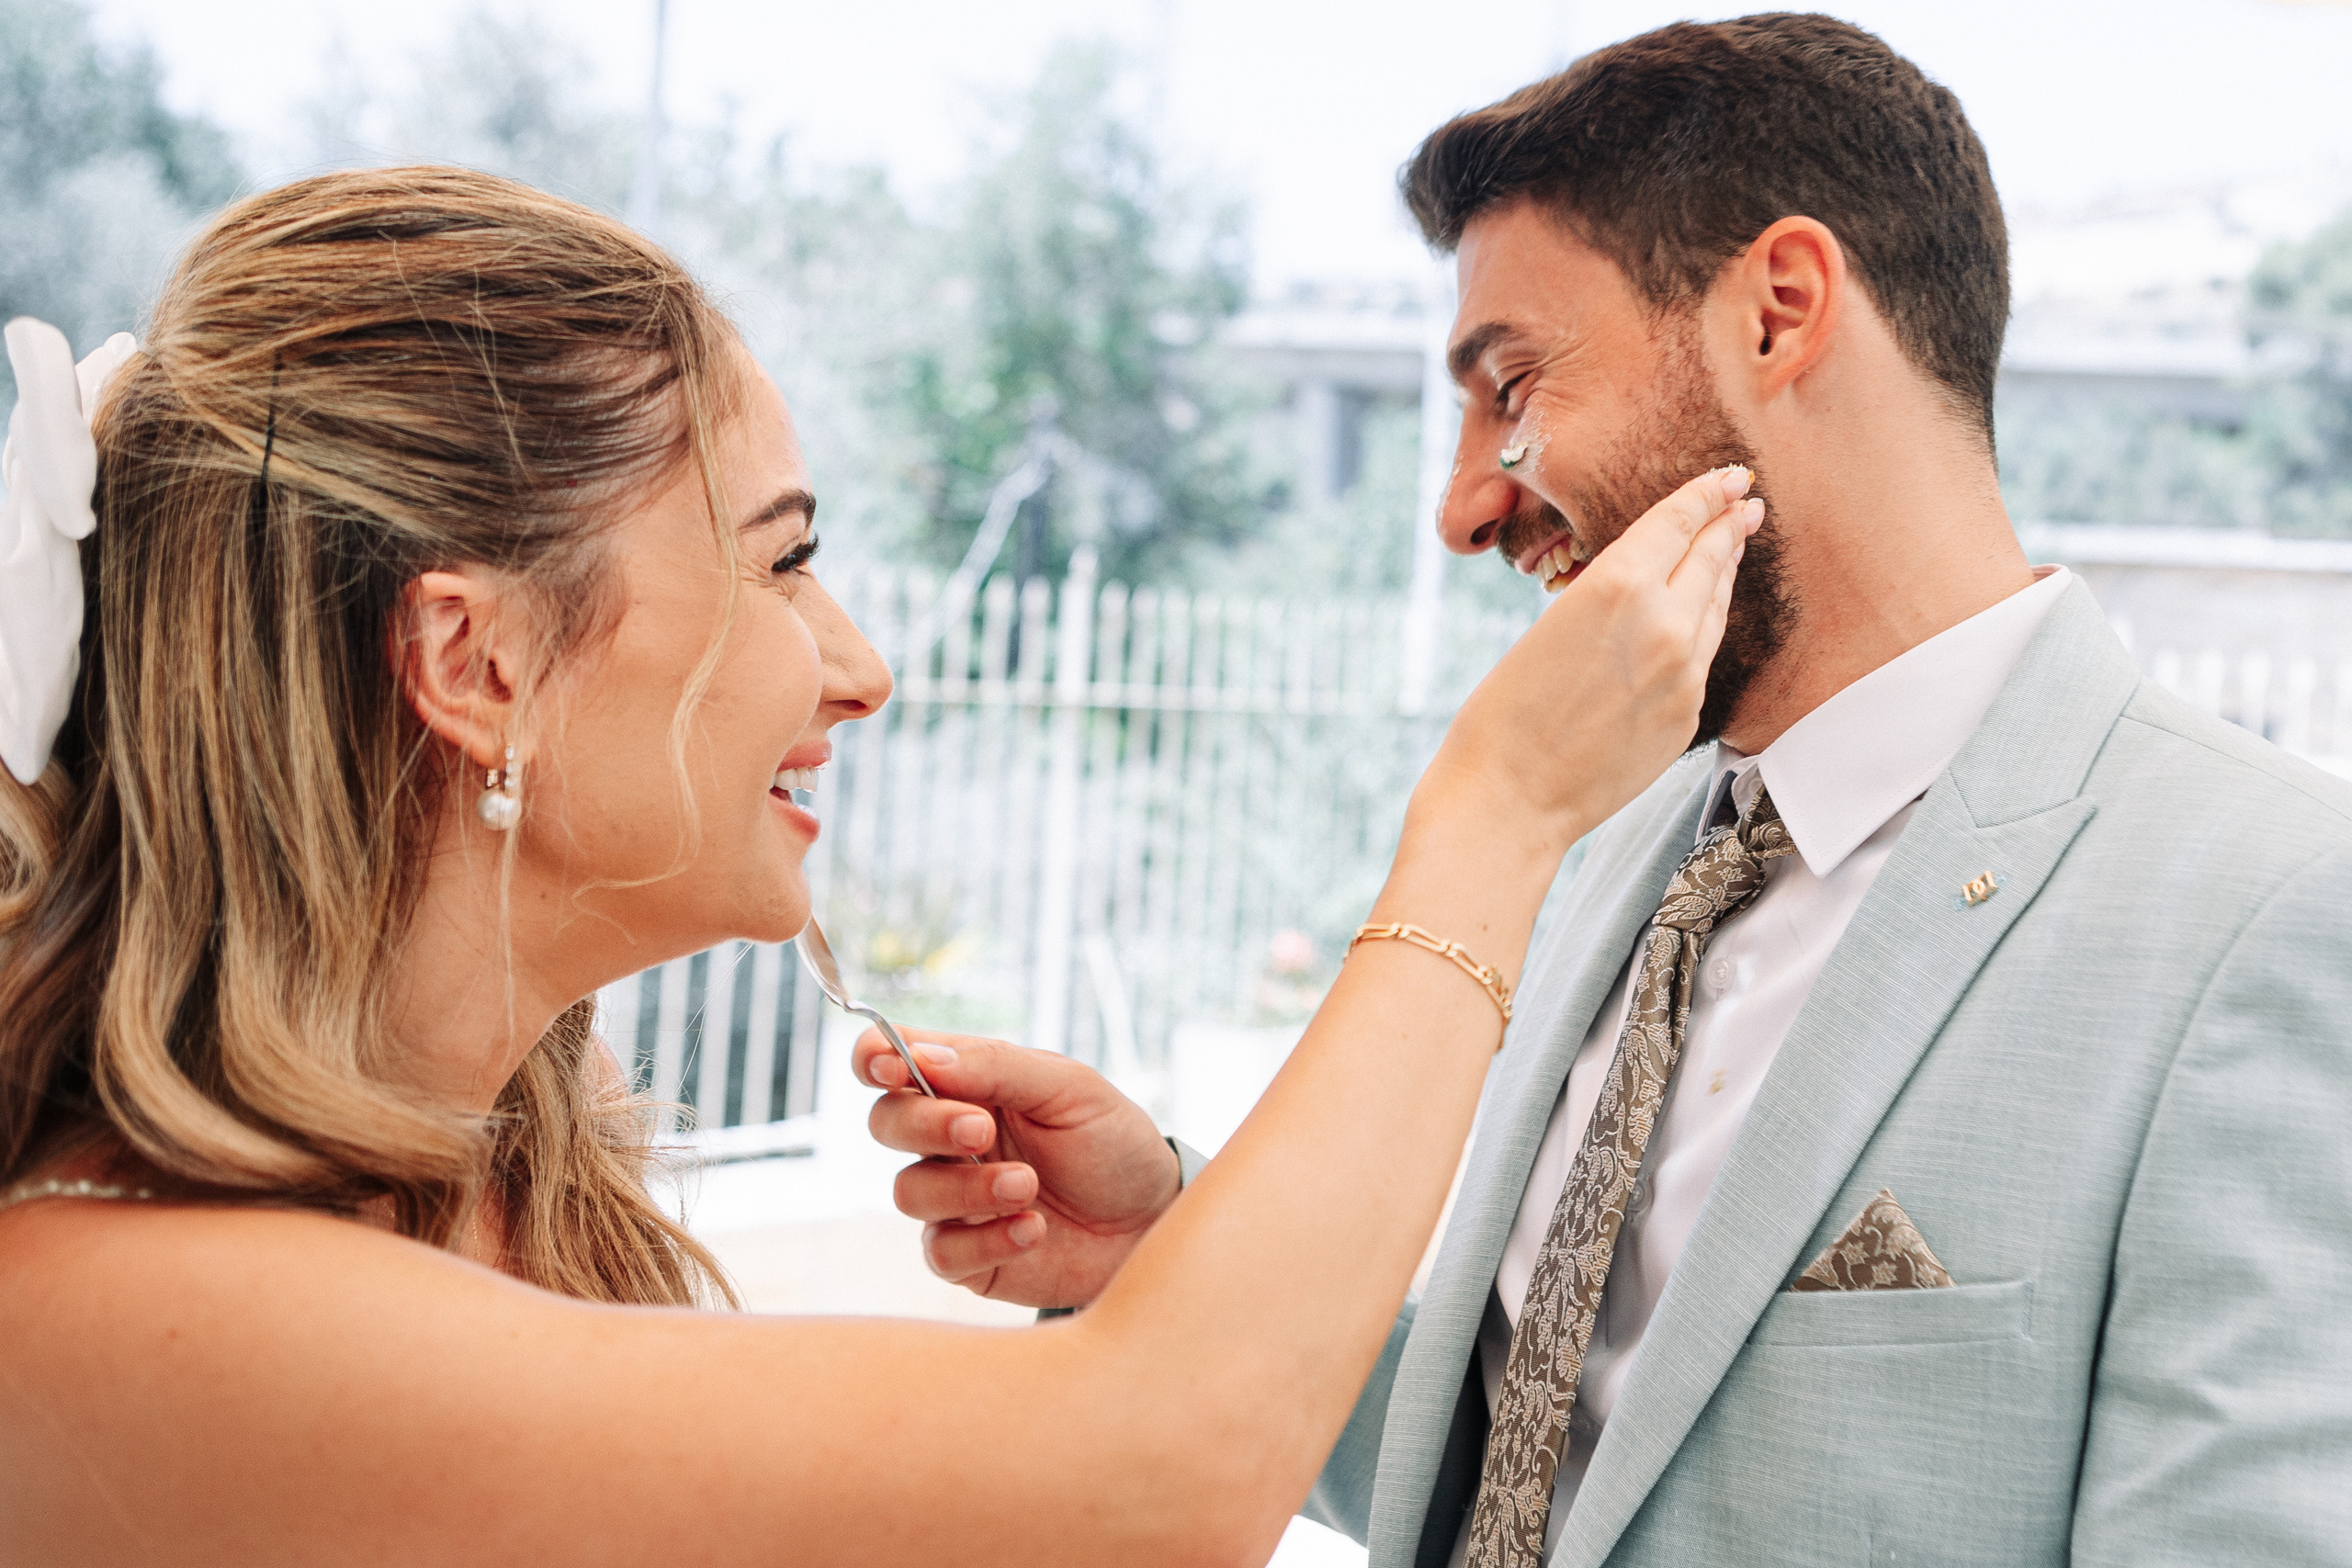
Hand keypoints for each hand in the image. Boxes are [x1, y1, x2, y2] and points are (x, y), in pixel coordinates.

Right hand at [855, 1028, 1181, 1308]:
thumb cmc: (1111, 1143)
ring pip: (909, 1191)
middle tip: (981, 1130)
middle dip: (927, 1125)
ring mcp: (953, 1199)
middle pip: (887, 1123)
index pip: (890, 1060)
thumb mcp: (1071, 1088)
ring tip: (1028, 1186)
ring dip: (966, 1187)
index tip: (893, 1067)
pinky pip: (941, 1252)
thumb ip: (998, 1067)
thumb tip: (922, 1056)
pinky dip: (987, 1239)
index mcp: (967, 1083)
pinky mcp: (967, 1257)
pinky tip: (1035, 1229)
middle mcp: (947, 1140)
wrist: (1151, 1221)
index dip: (874, 1058)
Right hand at [1412, 466, 1758, 853]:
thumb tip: (1642, 584)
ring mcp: (1684, 674)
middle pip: (1711, 558)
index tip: (1731, 477)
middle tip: (1747, 503)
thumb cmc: (1505, 714)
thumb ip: (1608, 597)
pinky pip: (1702, 659)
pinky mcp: (1688, 715)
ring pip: (1715, 608)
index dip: (1710, 494)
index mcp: (1619, 585)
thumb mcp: (1550, 627)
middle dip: (1731, 526)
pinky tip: (1696, 622)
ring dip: (1723, 575)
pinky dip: (1702, 630)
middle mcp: (1665, 622)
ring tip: (1730, 551)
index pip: (1681, 521)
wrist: (1512, 798)